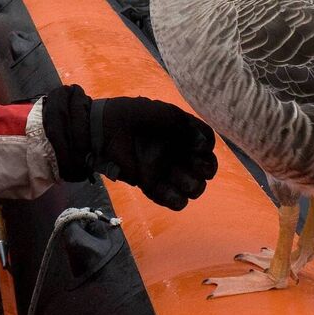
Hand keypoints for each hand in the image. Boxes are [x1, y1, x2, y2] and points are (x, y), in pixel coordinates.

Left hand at [43, 84, 217, 209]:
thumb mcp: (164, 114)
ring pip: (192, 186)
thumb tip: (204, 147)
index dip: (207, 148)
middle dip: (204, 170)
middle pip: (204, 168)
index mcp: (181, 132)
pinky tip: (175, 195)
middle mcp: (176, 152)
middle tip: (196, 166)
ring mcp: (165, 169)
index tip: (200, 148)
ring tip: (182, 179)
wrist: (106, 129)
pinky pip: (171, 199)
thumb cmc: (135, 116)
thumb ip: (186, 128)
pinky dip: (175, 200)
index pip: (206, 143)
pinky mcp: (151, 184)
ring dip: (193, 186)